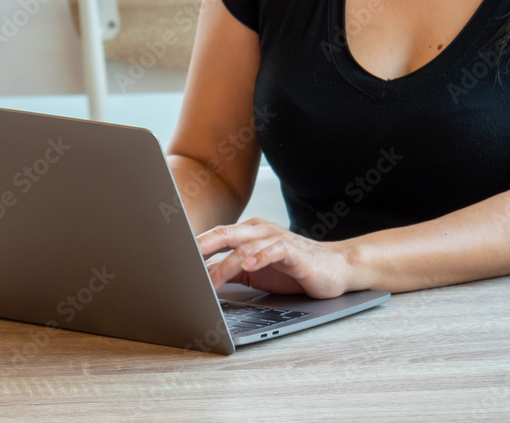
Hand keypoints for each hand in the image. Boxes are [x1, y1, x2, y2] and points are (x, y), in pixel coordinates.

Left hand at [196, 218, 354, 298]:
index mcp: (247, 233)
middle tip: (182, 261)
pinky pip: (273, 250)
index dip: (194, 247)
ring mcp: (277, 238)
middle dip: (201, 247)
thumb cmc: (294, 270)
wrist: (335, 269)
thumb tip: (201, 278)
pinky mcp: (294, 250)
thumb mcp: (255, 272)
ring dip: (226, 264)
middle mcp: (259, 231)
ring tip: (211, 279)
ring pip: (244, 245)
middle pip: (224, 234)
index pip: (215, 237)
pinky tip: (248, 265)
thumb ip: (230, 271)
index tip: (174, 259)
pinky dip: (259, 257)